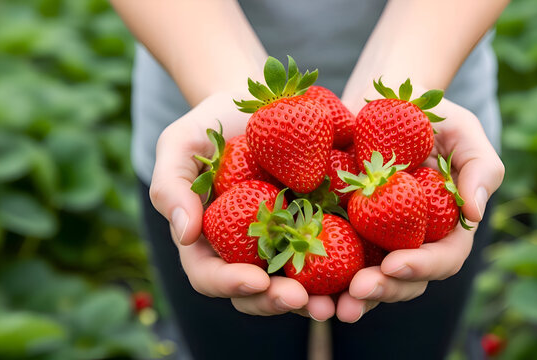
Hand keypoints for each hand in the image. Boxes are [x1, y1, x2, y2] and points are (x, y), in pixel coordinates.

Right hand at [148, 93, 334, 319]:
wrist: (260, 101)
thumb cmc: (212, 123)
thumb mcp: (180, 144)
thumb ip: (171, 186)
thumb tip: (186, 234)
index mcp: (209, 240)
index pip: (210, 275)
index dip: (230, 284)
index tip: (254, 280)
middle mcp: (248, 250)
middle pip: (258, 292)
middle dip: (277, 301)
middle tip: (299, 299)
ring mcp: (286, 240)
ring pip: (298, 282)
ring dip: (316, 298)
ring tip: (336, 303)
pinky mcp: (319, 224)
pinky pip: (334, 251)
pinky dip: (348, 266)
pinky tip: (365, 270)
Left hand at [335, 96, 504, 322]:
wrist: (378, 104)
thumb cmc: (428, 116)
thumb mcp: (463, 132)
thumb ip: (480, 168)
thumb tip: (475, 212)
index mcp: (444, 228)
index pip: (443, 258)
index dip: (422, 266)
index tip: (395, 264)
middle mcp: (409, 242)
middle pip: (402, 281)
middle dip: (382, 291)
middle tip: (357, 292)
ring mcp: (374, 241)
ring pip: (365, 281)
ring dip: (348, 297)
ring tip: (327, 306)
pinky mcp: (341, 230)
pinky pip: (329, 258)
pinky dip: (315, 274)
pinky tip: (298, 282)